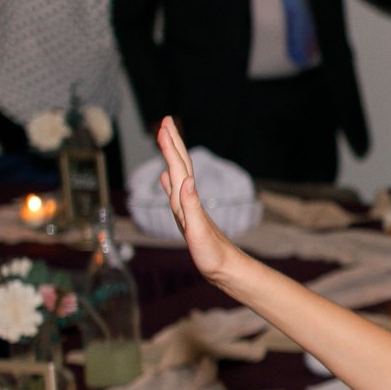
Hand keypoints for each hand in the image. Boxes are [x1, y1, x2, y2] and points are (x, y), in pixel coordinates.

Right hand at [155, 116, 245, 285]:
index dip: (170, 146)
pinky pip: (176, 193)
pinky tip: (168, 178)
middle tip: (166, 120)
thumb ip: (191, 206)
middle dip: (172, 142)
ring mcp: (188, 207)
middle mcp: (188, 200)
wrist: (225, 268)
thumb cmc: (212, 254)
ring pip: (178, 174)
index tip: (164, 125)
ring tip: (166, 140)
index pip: (178, 167)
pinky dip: (170, 182)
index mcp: (189, 200)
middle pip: (180, 165)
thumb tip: (184, 180)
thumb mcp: (198, 231)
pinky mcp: (188, 216)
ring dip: (171, 156)